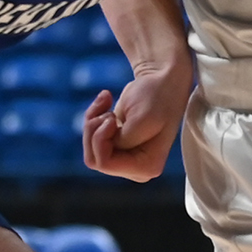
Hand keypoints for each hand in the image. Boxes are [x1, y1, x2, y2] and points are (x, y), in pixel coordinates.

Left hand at [79, 57, 192, 182]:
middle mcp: (136, 169)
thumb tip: (103, 146)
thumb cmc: (156, 97)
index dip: (101, 139)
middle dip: (93, 131)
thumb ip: (123, 140)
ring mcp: (125, 159)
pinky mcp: (116, 147)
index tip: (112, 119)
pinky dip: (93, 116)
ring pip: (90, 149)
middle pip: (94, 159)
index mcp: (147, 167)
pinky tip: (106, 100)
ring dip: (92, 122)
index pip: (105, 164)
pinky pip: (91, 139)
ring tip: (106, 103)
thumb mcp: (143, 118)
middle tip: (108, 111)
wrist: (161, 82)